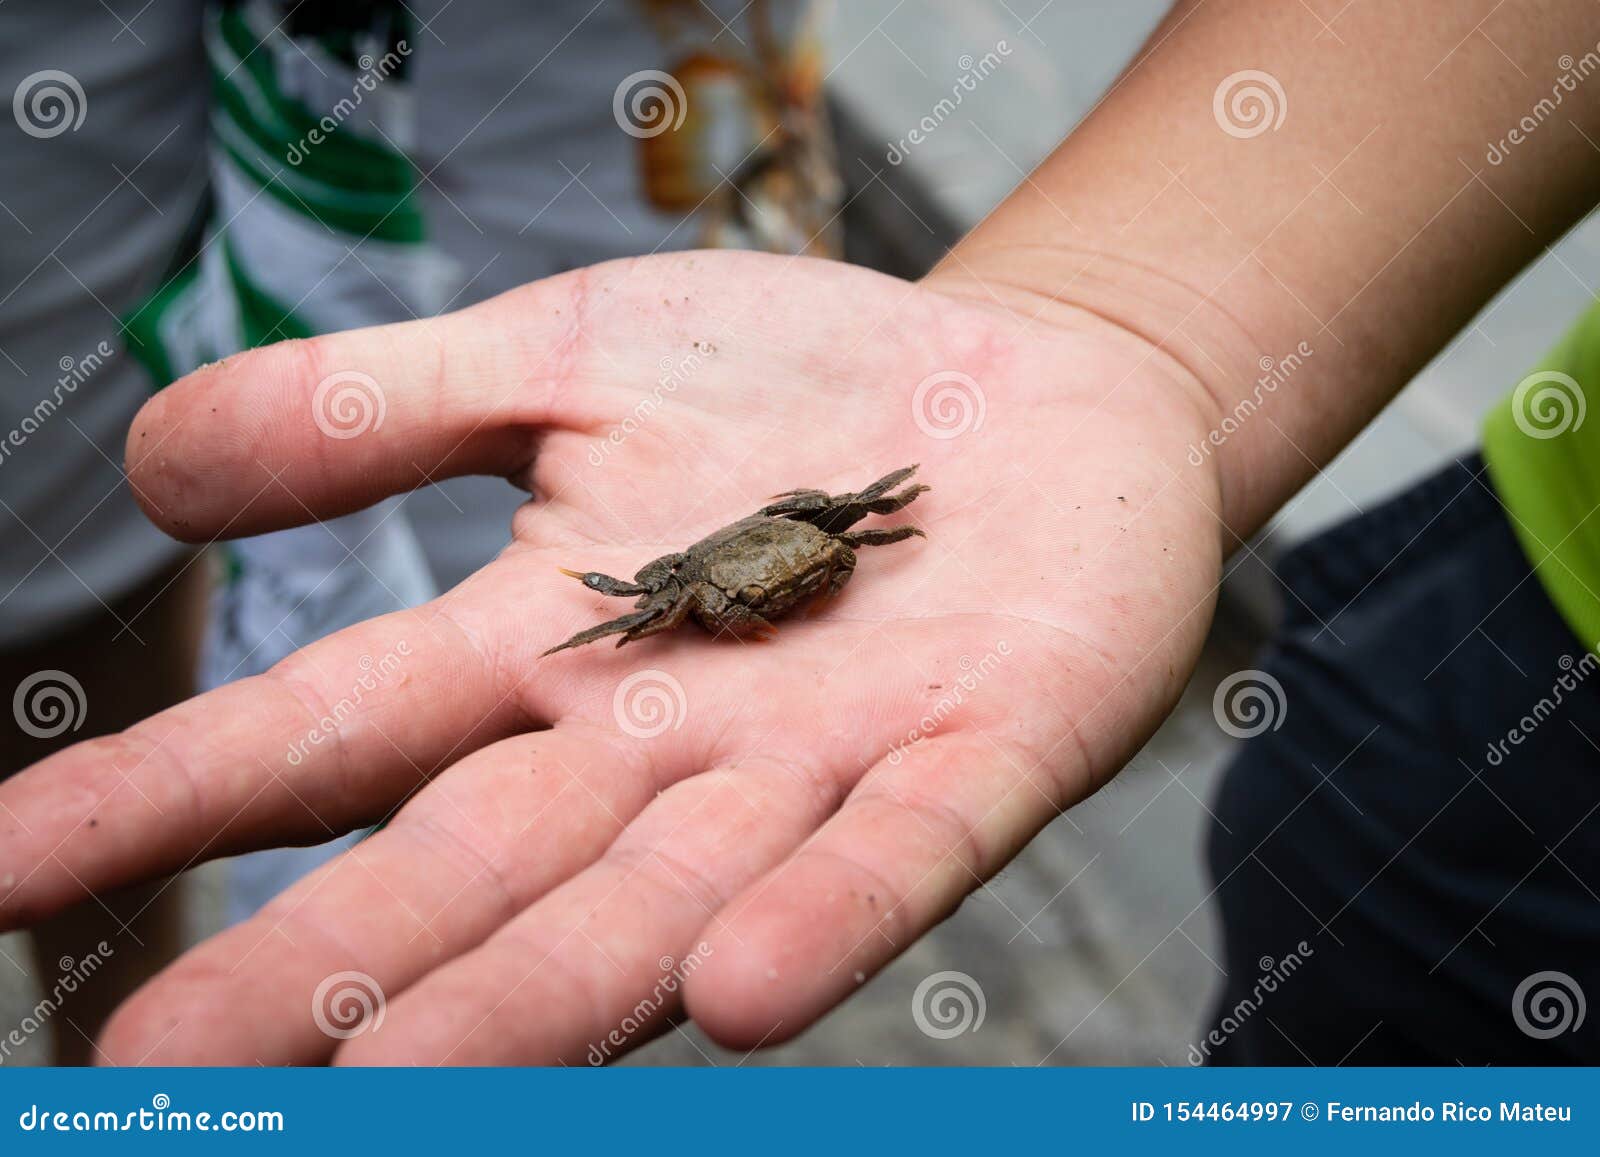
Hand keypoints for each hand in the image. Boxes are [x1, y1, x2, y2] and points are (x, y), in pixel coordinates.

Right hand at [0, 250, 1224, 1063]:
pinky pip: (895, 856)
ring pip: (656, 902)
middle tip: (168, 1072)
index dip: (171, 799)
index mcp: (541, 655)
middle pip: (472, 872)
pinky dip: (820, 918)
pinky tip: (734, 988)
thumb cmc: (793, 381)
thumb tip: (154, 458)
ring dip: (536, 997)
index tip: (3, 879)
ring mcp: (817, 769)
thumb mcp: (566, 354)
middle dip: (328, 973)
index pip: (329, 736)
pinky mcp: (978, 756)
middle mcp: (653, 747)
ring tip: (408, 1083)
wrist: (1027, 396)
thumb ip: (382, 409)